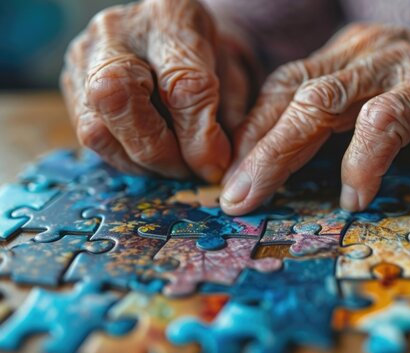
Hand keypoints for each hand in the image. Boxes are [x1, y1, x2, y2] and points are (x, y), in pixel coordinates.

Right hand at [61, 0, 253, 181]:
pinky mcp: (71, 84)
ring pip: (96, 127)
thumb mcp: (232, 74)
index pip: (181, 84)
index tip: (215, 165)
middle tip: (189, 172)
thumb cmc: (208, 55)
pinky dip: (125, 159)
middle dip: (160, 152)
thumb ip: (228, 113)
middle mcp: (116, 31)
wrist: (175, 37)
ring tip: (173, 169)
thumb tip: (213, 166)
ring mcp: (84, 56)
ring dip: (140, 162)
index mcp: (169, 18)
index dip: (200, 136)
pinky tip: (152, 161)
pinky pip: (90, 137)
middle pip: (119, 99)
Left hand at [221, 23, 409, 214]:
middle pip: (289, 93)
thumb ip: (348, 122)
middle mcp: (367, 51)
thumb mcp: (392, 103)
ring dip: (280, 154)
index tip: (227, 174)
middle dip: (250, 148)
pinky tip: (353, 195)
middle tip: (228, 197)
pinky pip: (385, 123)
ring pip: (321, 103)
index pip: (281, 85)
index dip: (249, 131)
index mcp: (351, 53)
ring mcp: (400, 66)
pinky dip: (362, 161)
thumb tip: (293, 165)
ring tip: (256, 198)